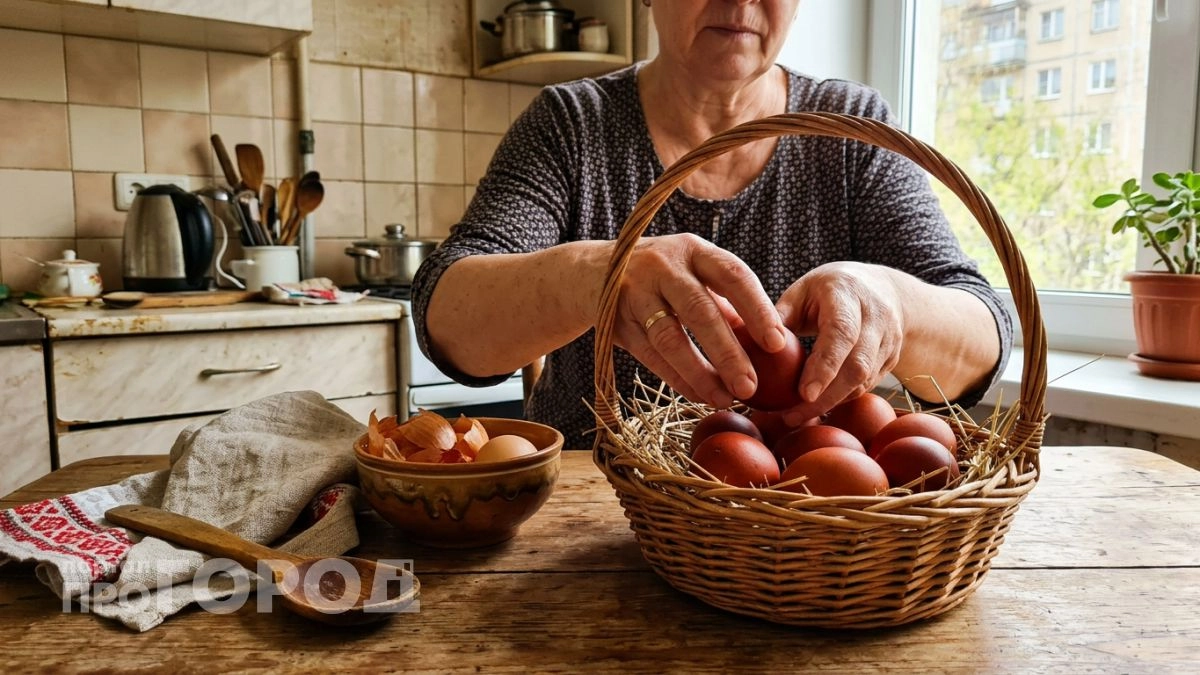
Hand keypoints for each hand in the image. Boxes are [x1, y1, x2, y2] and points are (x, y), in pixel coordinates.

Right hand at [609, 234, 787, 407]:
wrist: (590, 272)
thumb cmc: (658, 276)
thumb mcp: (691, 273)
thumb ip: (724, 302)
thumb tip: (766, 342)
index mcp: (693, 250)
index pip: (733, 276)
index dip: (757, 310)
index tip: (778, 343)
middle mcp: (664, 267)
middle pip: (701, 311)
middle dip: (728, 352)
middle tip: (751, 386)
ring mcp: (636, 292)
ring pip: (671, 338)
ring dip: (701, 373)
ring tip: (725, 398)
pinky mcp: (616, 320)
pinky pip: (651, 356)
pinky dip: (677, 379)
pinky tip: (699, 395)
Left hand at [775, 261, 905, 420]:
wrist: (884, 288)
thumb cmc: (831, 289)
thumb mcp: (802, 291)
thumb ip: (780, 317)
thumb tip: (753, 347)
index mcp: (848, 294)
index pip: (841, 333)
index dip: (825, 365)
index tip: (804, 393)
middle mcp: (876, 316)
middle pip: (857, 365)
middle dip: (826, 396)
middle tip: (793, 416)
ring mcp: (889, 339)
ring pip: (864, 381)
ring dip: (832, 402)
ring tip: (797, 415)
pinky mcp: (892, 359)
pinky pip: (868, 385)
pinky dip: (842, 398)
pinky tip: (818, 406)